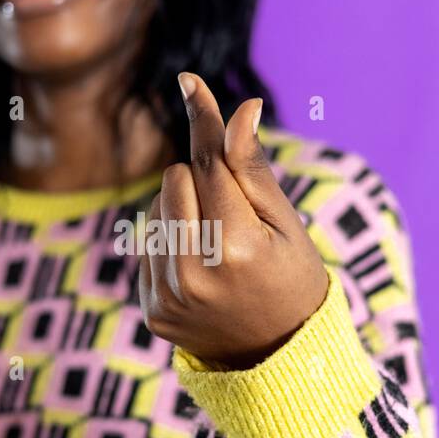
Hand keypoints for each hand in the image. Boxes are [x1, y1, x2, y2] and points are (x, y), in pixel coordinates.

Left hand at [137, 72, 329, 368]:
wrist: (280, 357)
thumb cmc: (292, 277)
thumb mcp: (286, 221)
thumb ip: (252, 167)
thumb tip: (239, 108)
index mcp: (237, 247)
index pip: (209, 163)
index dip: (203, 119)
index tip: (189, 80)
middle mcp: (195, 274)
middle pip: (175, 179)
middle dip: (203, 182)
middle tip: (236, 216)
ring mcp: (169, 297)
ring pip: (155, 210)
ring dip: (183, 213)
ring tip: (219, 246)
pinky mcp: (153, 311)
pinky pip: (146, 246)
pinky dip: (170, 245)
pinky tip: (202, 270)